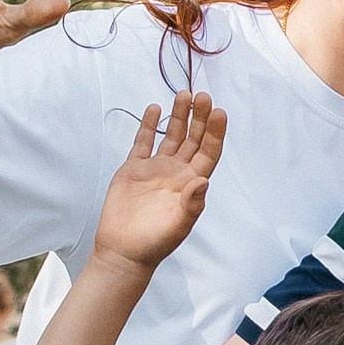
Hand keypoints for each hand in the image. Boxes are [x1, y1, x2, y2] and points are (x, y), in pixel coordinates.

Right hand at [93, 92, 225, 276]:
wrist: (124, 250)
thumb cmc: (154, 243)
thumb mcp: (177, 226)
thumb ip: (191, 204)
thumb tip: (202, 182)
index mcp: (191, 184)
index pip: (208, 153)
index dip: (215, 133)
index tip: (219, 113)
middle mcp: (176, 173)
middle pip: (193, 139)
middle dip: (200, 118)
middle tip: (204, 96)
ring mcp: (156, 169)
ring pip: (171, 136)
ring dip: (179, 116)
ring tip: (184, 95)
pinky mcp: (134, 169)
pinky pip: (144, 142)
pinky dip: (149, 125)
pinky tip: (155, 108)